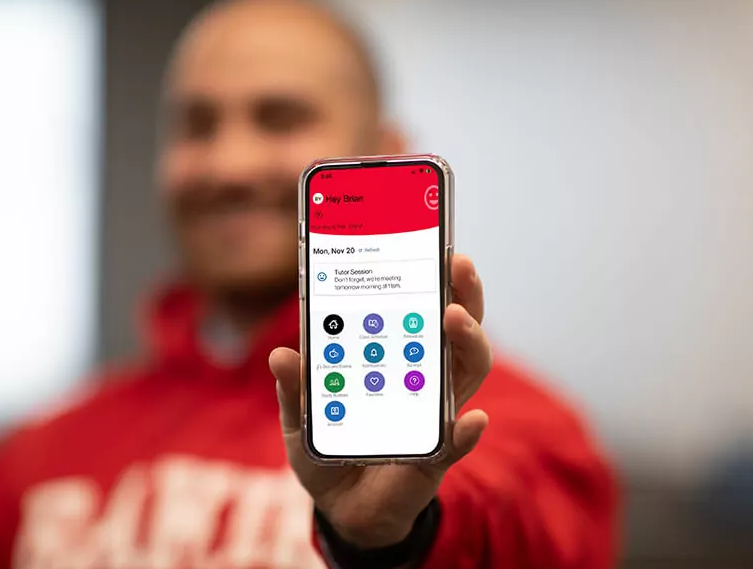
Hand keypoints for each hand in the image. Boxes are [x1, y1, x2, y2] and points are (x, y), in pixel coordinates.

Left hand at [269, 254, 491, 548]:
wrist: (342, 508)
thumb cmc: (327, 450)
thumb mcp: (300, 418)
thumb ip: (295, 389)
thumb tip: (281, 354)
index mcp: (395, 360)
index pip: (422, 312)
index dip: (433, 279)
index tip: (435, 245)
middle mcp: (423, 380)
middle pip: (456, 331)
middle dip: (463, 293)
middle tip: (457, 263)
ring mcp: (433, 415)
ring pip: (466, 372)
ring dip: (467, 342)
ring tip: (454, 319)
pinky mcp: (435, 456)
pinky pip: (456, 442)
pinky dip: (465, 432)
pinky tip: (472, 420)